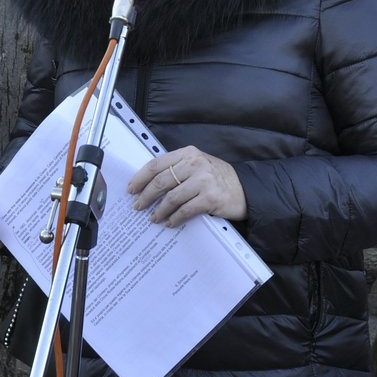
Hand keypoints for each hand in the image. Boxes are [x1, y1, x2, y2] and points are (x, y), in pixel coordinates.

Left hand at [128, 147, 246, 226]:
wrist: (245, 190)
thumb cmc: (217, 179)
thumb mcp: (198, 165)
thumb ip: (177, 169)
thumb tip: (149, 184)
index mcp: (189, 153)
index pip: (157, 164)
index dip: (141, 178)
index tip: (131, 189)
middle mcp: (196, 164)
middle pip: (161, 181)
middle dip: (146, 196)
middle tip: (138, 206)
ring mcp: (204, 181)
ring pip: (171, 197)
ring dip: (159, 210)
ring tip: (153, 218)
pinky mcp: (211, 198)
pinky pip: (185, 210)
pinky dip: (175, 218)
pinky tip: (170, 223)